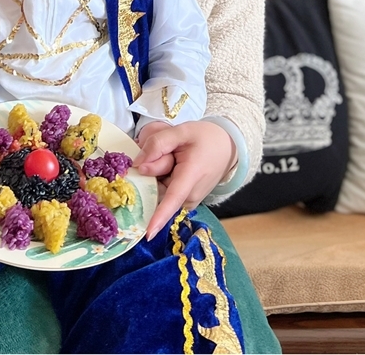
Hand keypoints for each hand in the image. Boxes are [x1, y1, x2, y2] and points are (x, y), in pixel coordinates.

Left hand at [133, 120, 235, 239]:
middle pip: (157, 186)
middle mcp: (190, 195)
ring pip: (158, 188)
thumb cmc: (205, 138)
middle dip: (155, 166)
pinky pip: (163, 190)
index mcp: (192, 176)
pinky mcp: (184, 201)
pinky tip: (176, 163)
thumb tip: (137, 165)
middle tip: (172, 149)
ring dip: (160, 170)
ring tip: (177, 154)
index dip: (160, 216)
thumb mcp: (181, 131)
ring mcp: (187, 200)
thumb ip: (157, 144)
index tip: (148, 233)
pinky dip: (164, 176)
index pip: (173, 199)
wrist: (227, 147)